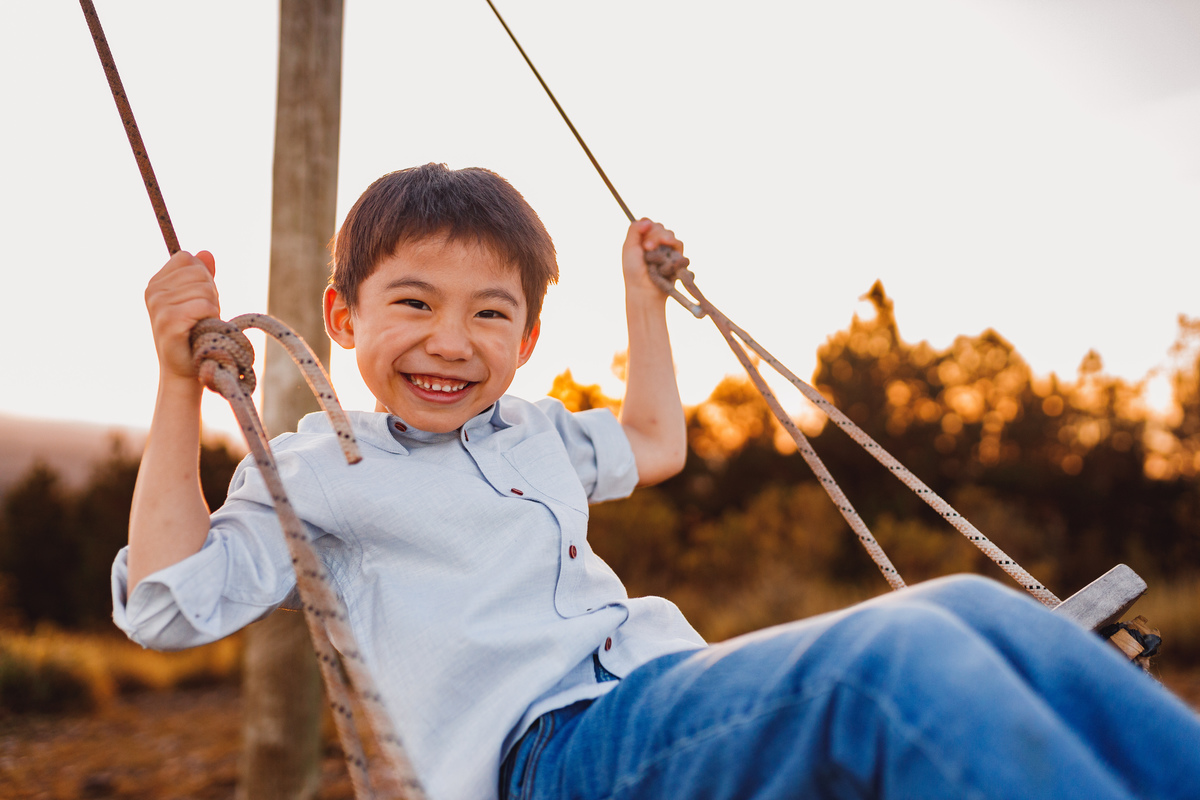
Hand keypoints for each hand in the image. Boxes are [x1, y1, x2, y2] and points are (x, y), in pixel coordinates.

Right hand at [145, 250, 219, 382]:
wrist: (185, 370)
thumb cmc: (194, 333)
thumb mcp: (198, 299)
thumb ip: (201, 276)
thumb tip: (206, 252)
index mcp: (156, 283)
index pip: (186, 258)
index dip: (202, 276)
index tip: (198, 298)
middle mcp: (153, 292)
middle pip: (198, 272)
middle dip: (210, 293)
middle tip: (202, 315)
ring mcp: (158, 306)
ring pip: (204, 289)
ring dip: (211, 308)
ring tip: (200, 324)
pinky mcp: (168, 321)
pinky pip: (203, 306)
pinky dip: (210, 318)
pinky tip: (200, 330)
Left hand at [622, 219, 683, 300]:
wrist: (645, 290)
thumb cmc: (634, 272)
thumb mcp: (629, 248)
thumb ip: (634, 230)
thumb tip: (648, 220)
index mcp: (641, 240)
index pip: (648, 223)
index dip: (647, 226)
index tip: (642, 237)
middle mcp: (654, 243)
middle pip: (659, 226)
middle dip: (654, 234)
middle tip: (648, 248)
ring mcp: (665, 249)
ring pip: (669, 233)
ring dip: (662, 239)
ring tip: (655, 252)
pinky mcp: (676, 256)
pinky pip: (679, 243)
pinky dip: (673, 245)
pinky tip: (667, 253)